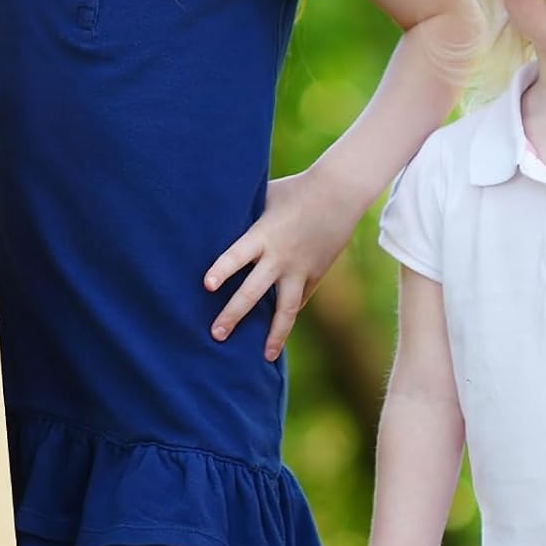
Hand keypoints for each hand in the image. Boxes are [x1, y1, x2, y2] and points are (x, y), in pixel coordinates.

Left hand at [203, 168, 359, 359]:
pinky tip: (278, 333)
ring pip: (286, 309)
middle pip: (253, 291)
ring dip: (275, 334)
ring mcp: (299, 270)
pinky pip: (298, 300)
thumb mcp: (263, 198)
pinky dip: (288, 316)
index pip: (237, 256)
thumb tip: (214, 220)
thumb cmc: (294, 190)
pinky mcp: (315, 275)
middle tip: (216, 335)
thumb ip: (242, 214)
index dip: (222, 270)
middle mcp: (280, 257)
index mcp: (262, 235)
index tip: (207, 286)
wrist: (338, 194)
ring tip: (265, 356)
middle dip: (234, 314)